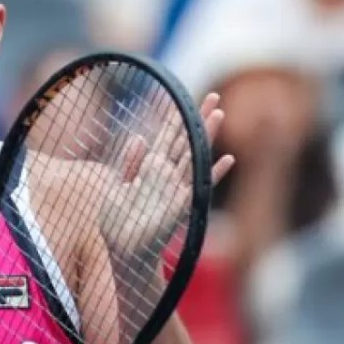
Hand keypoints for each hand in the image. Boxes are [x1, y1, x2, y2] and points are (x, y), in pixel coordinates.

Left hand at [100, 93, 233, 255]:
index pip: (166, 136)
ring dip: (208, 136)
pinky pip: (201, 185)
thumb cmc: (116, 221)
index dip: (176, 117)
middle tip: (214, 95)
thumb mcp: (116, 187)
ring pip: (195, 155)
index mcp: (149, 167)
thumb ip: (129, 164)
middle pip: (186, 139)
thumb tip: (140, 137)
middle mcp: (167, 174)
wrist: (122, 249)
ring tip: (219, 114)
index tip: (186, 98)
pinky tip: (228, 159)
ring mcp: (177, 187)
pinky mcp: (182, 203)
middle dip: (199, 118)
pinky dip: (215, 172)